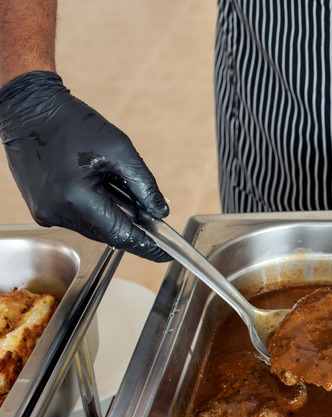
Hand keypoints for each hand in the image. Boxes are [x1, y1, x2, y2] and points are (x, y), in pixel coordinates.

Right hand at [0, 71, 171, 261]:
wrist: (30, 110)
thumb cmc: (74, 124)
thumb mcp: (120, 149)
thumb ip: (144, 185)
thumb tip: (160, 213)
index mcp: (75, 197)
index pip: (120, 234)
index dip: (146, 245)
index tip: (165, 254)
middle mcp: (56, 211)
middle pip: (107, 233)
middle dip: (132, 226)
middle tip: (152, 212)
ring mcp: (46, 213)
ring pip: (93, 227)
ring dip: (113, 215)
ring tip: (115, 183)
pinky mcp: (42, 209)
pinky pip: (78, 218)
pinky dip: (96, 209)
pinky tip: (98, 185)